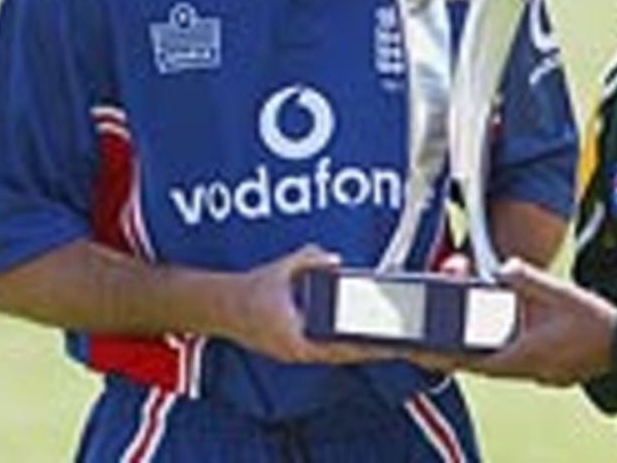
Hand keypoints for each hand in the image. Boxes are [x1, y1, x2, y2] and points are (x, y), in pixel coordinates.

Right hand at [211, 245, 393, 365]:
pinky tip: (358, 341)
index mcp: (293, 335)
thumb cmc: (252, 290)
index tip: (383, 343)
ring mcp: (294, 354)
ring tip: (384, 344)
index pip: (335, 347)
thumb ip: (309, 260)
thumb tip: (336, 260)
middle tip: (395, 345)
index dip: (362, 346)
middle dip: (368, 351)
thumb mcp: (281, 268)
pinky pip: (324, 353)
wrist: (221, 307)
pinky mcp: (293, 351)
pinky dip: (343, 348)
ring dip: (357, 352)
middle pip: (341, 356)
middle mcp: (295, 350)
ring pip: (333, 357)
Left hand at [408, 258, 616, 385]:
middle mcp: (529, 370)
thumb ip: (527, 279)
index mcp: (525, 354)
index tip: (424, 354)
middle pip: (482, 366)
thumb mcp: (558, 293)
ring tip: (456, 342)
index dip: (447, 359)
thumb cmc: (595, 322)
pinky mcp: (550, 371)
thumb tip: (503, 267)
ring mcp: (540, 374)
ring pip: (498, 366)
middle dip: (456, 356)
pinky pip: (515, 364)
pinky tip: (496, 340)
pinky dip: (499, 354)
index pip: (475, 362)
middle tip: (431, 347)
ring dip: (478, 355)